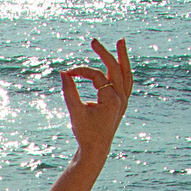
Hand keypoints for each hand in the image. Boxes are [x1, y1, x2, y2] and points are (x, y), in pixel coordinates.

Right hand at [57, 38, 133, 158]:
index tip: (67, 73)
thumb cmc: (84, 132)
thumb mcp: (75, 112)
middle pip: (116, 68)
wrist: (96, 149)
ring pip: (126, 74)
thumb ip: (69, 92)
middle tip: (94, 41)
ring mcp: (124, 100)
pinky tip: (120, 62)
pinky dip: (123, 70)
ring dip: (123, 57)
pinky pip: (126, 82)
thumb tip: (63, 72)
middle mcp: (121, 98)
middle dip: (105, 53)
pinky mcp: (122, 103)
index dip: (81, 72)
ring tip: (121, 42)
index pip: (97, 76)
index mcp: (112, 100)